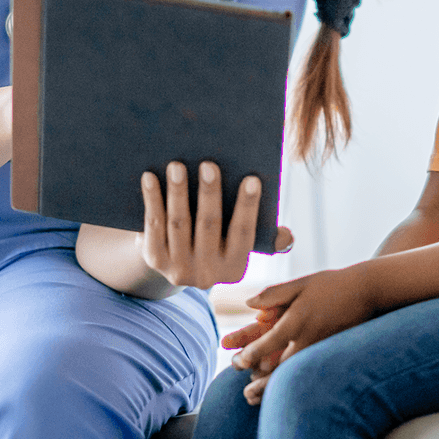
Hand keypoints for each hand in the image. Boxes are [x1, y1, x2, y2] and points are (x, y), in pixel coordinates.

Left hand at [140, 161, 292, 288]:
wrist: (174, 260)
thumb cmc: (217, 239)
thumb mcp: (237, 243)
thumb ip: (263, 237)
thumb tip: (287, 238)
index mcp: (234, 268)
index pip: (244, 233)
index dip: (248, 206)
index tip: (252, 178)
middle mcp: (207, 274)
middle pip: (209, 226)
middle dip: (209, 194)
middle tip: (208, 164)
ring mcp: (178, 268)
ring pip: (179, 224)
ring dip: (177, 192)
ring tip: (176, 165)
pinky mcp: (154, 259)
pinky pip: (154, 225)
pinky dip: (152, 199)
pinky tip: (150, 177)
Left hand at [231, 265, 377, 403]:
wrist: (367, 292)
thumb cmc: (331, 285)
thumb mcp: (300, 284)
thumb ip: (273, 294)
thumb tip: (248, 303)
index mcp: (297, 320)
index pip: (268, 343)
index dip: (250, 354)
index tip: (239, 361)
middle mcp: (308, 339)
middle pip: (279, 367)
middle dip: (261, 380)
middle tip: (245, 391)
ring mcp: (321, 350)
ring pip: (294, 375)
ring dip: (276, 388)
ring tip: (258, 399)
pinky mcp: (332, 355)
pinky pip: (309, 374)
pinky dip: (294, 385)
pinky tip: (284, 392)